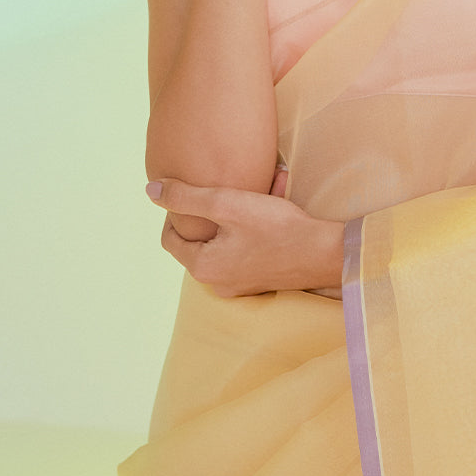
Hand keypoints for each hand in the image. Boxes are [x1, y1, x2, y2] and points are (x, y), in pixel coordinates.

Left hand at [145, 170, 344, 298]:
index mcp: (202, 267)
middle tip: (230, 189)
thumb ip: (185, 197)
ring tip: (258, 193)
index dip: (177, 211)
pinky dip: (252, 231)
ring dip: (236, 217)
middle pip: (199, 241)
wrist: (326, 254)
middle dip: (213, 212)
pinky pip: (245, 252)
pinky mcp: (260, 282)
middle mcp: (217, 283)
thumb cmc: (277, 228)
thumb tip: (149, 190)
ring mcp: (240, 286)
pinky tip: (271, 209)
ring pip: (224, 244)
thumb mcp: (226, 204)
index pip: (170, 238)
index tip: (196, 192)